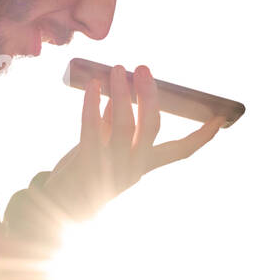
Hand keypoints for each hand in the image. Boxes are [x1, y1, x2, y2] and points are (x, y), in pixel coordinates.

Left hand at [41, 63, 223, 220]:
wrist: (59, 210)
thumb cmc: (84, 176)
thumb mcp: (106, 150)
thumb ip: (112, 126)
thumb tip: (114, 97)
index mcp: (145, 164)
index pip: (181, 151)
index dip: (202, 135)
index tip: (220, 119)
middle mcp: (134, 166)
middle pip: (151, 127)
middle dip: (150, 95)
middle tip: (143, 69)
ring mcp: (112, 165)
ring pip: (124, 123)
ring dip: (122, 92)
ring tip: (117, 69)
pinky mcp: (88, 162)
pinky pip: (92, 127)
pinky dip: (92, 103)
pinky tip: (92, 86)